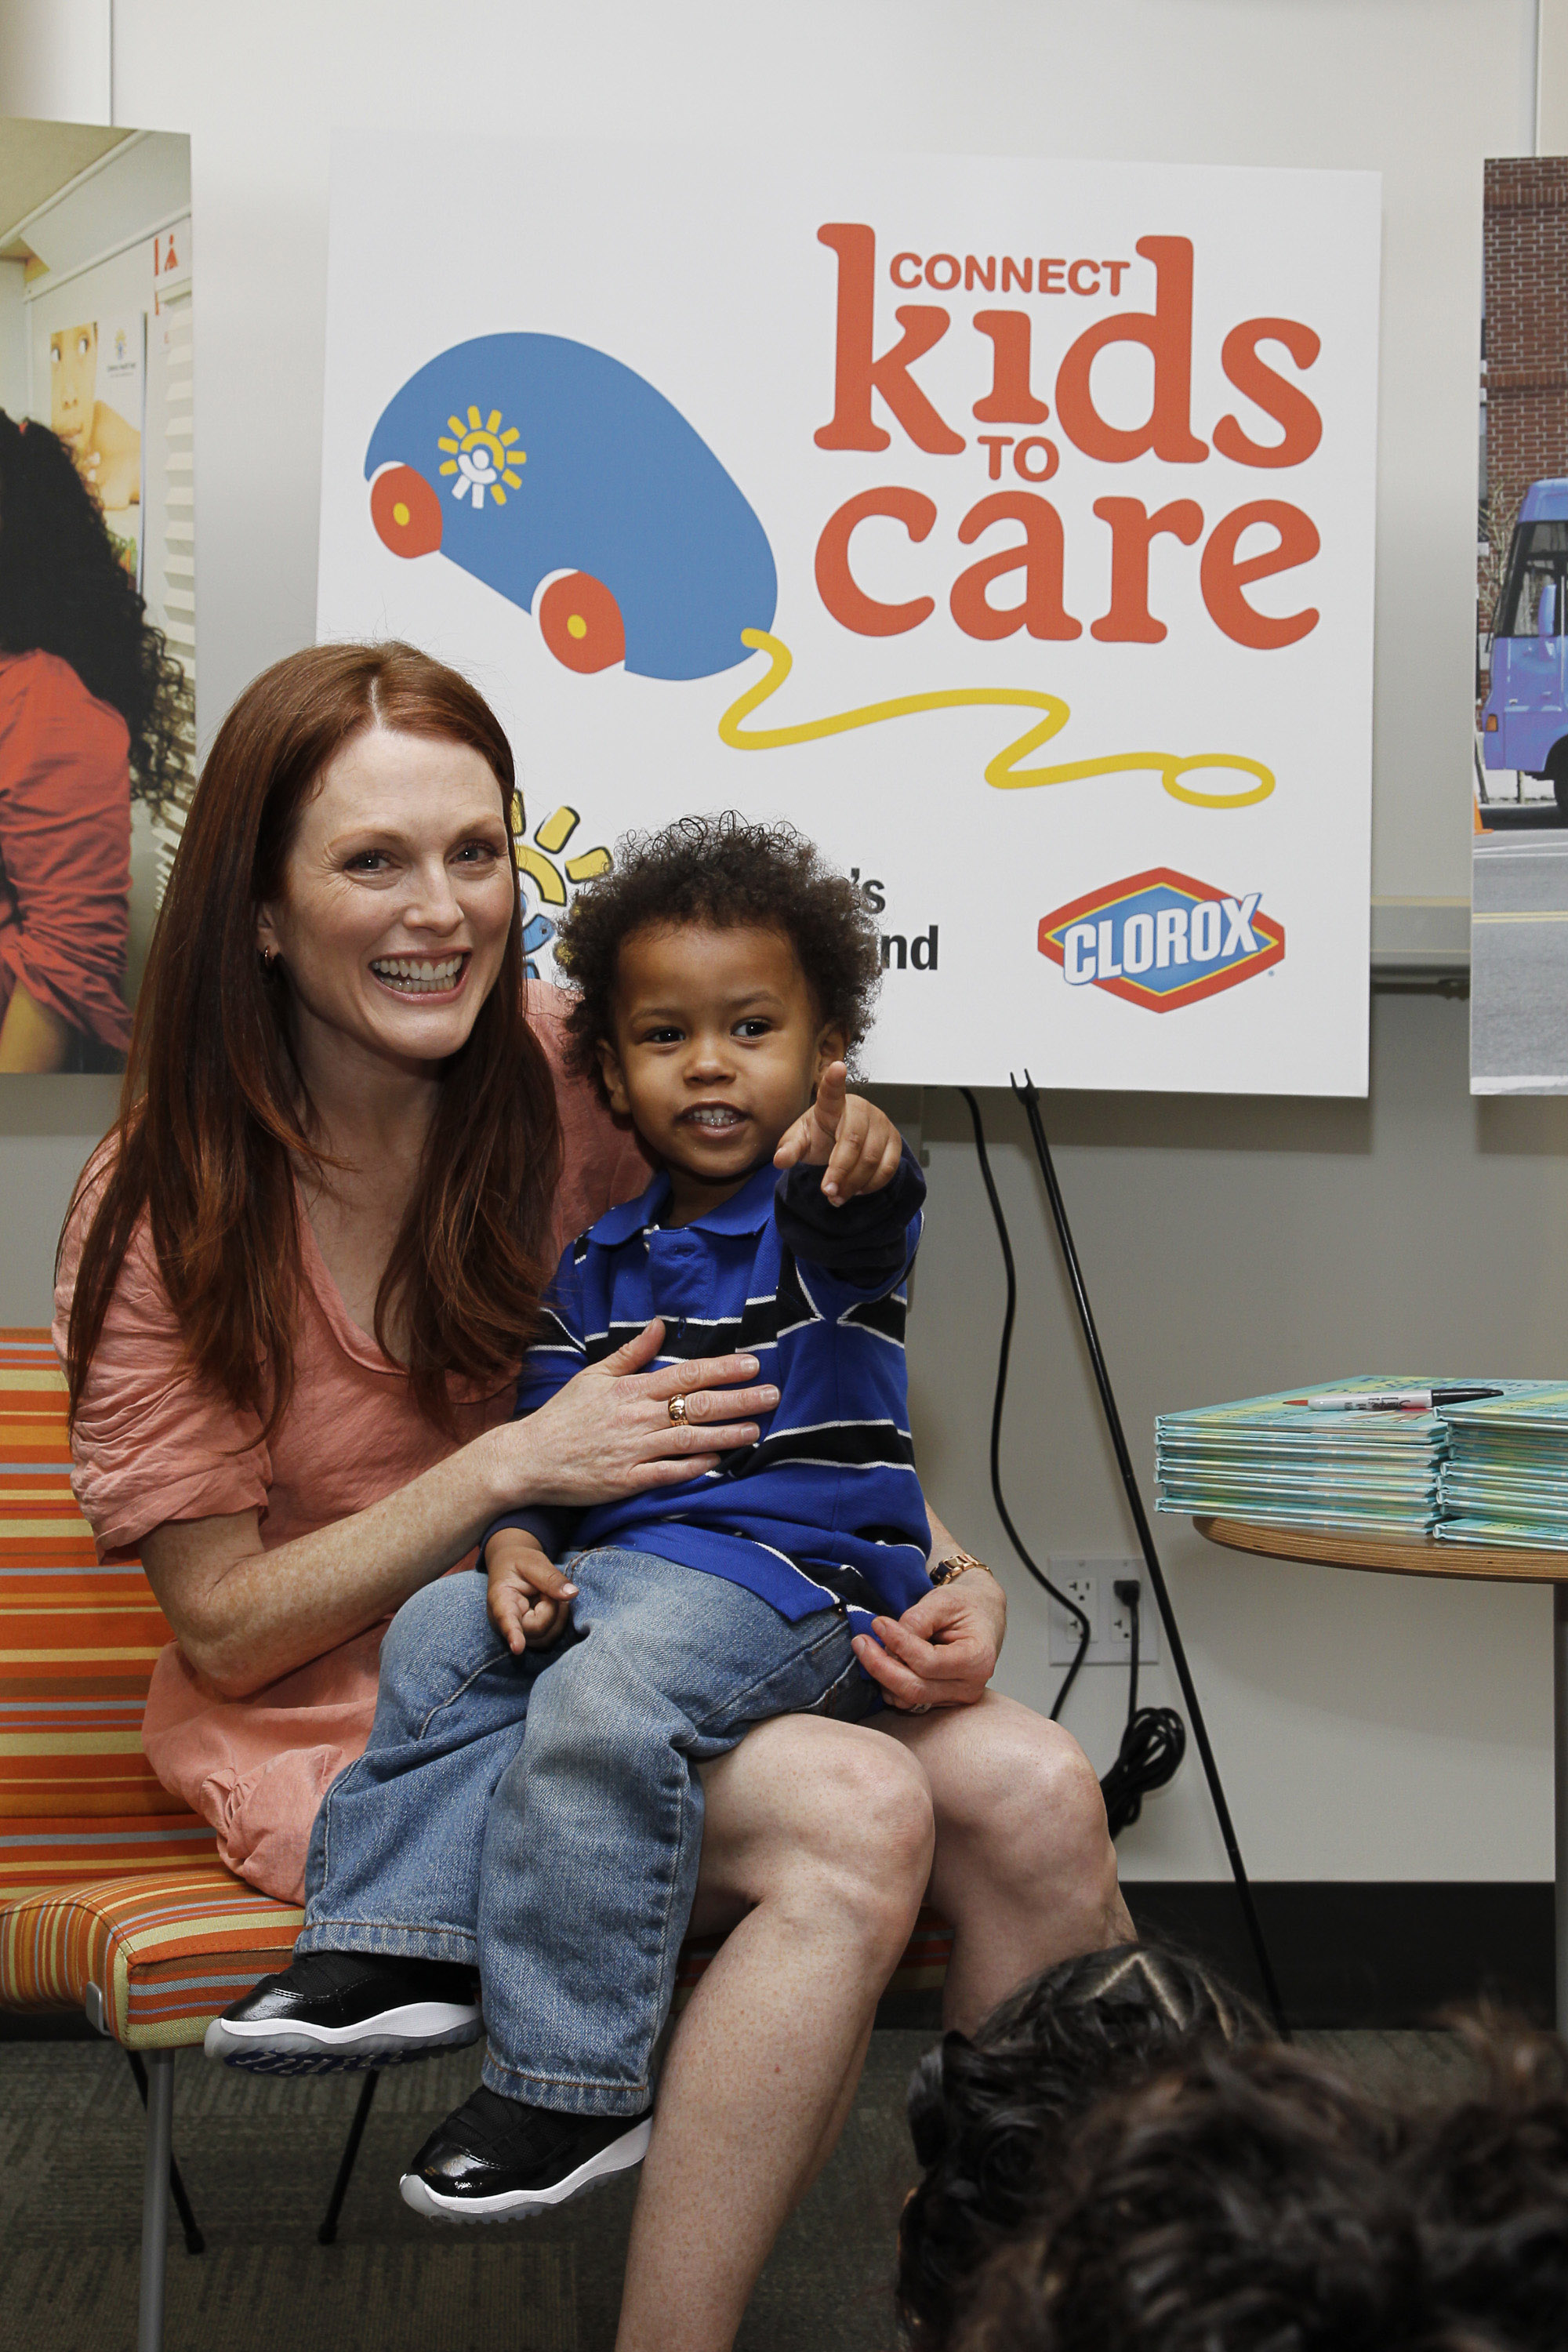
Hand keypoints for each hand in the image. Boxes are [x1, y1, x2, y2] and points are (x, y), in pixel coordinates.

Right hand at [486, 1532, 576, 1654]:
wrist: (511, 1567)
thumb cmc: (519, 1562)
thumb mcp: (534, 1562)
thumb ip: (551, 1578)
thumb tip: (572, 1594)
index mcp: (500, 1599)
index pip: (506, 1619)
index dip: (513, 1633)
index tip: (517, 1648)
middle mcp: (504, 1623)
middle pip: (537, 1628)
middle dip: (551, 1608)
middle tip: (546, 1589)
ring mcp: (517, 1632)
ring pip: (546, 1637)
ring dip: (557, 1615)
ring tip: (548, 1594)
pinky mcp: (530, 1636)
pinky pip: (550, 1637)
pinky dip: (558, 1620)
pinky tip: (553, 1605)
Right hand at [499, 1320, 779, 1508]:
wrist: (529, 1459)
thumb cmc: (564, 1415)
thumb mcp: (594, 1375)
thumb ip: (631, 1352)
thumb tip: (660, 1325)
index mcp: (631, 1389)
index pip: (686, 1375)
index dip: (722, 1369)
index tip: (752, 1364)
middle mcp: (637, 1418)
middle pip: (697, 1406)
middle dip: (738, 1399)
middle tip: (772, 1394)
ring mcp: (633, 1451)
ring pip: (689, 1440)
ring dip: (726, 1434)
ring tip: (756, 1429)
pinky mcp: (627, 1481)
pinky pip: (668, 1473)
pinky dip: (694, 1466)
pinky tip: (719, 1461)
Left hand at [772, 1061, 903, 1204]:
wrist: (842, 1141)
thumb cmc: (820, 1136)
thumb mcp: (800, 1141)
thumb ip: (789, 1150)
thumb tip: (779, 1160)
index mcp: (831, 1105)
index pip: (831, 1091)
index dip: (834, 1080)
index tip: (836, 1067)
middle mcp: (859, 1109)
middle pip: (852, 1141)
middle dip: (840, 1171)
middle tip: (828, 1191)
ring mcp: (880, 1123)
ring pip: (872, 1158)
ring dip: (854, 1183)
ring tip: (837, 1196)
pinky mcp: (894, 1140)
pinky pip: (888, 1167)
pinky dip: (872, 1184)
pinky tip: (857, 1189)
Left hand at [851, 1568, 1006, 1710]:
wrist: (980, 1616)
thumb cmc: (965, 1606)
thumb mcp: (942, 1601)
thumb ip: (916, 1621)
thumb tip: (887, 1642)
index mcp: (977, 1659)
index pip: (929, 1663)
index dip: (898, 1645)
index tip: (878, 1624)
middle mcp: (970, 1686)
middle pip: (915, 1688)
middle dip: (881, 1667)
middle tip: (860, 1642)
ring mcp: (956, 1698)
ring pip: (908, 1699)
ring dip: (882, 1676)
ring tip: (869, 1647)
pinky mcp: (941, 1702)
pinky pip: (908, 1701)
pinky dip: (889, 1684)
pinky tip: (883, 1660)